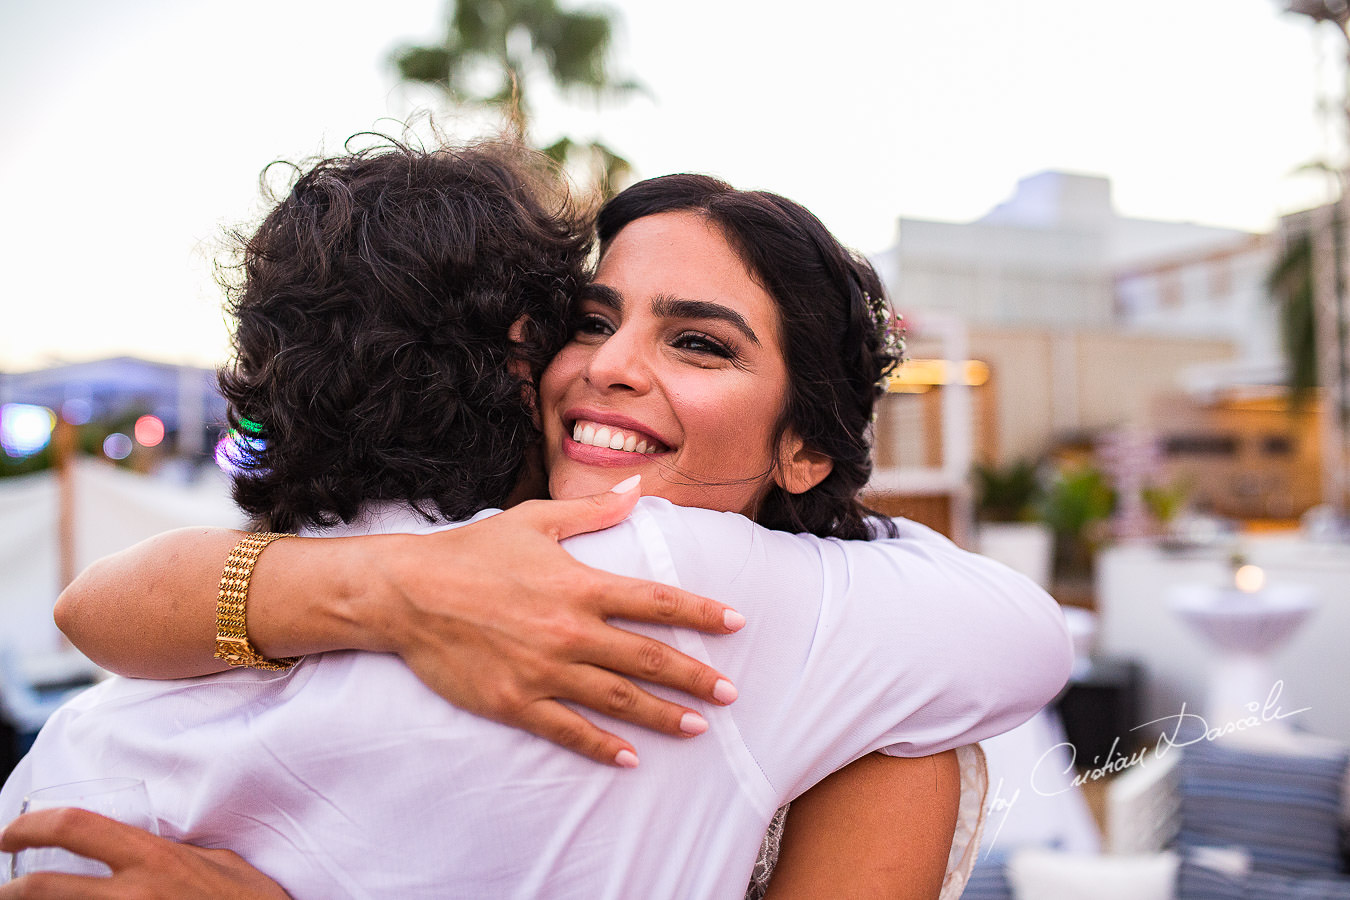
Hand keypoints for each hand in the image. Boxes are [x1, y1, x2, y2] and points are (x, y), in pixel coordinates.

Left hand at [0, 808, 289, 898]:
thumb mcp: (223, 866)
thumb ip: (183, 856)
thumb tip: (157, 850)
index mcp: (153, 859)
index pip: (74, 828)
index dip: (29, 826)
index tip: (9, 833)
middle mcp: (131, 895)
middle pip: (38, 888)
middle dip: (8, 891)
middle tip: (4, 890)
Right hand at [371, 476, 744, 766]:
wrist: (406, 593)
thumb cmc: (472, 551)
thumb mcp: (535, 520)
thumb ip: (593, 511)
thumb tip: (637, 489)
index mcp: (580, 585)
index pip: (656, 601)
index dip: (701, 613)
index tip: (737, 623)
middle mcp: (569, 631)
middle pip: (647, 659)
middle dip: (695, 677)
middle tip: (730, 694)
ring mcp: (542, 671)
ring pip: (617, 700)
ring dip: (662, 716)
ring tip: (697, 727)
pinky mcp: (514, 701)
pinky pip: (567, 730)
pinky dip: (602, 745)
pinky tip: (629, 757)